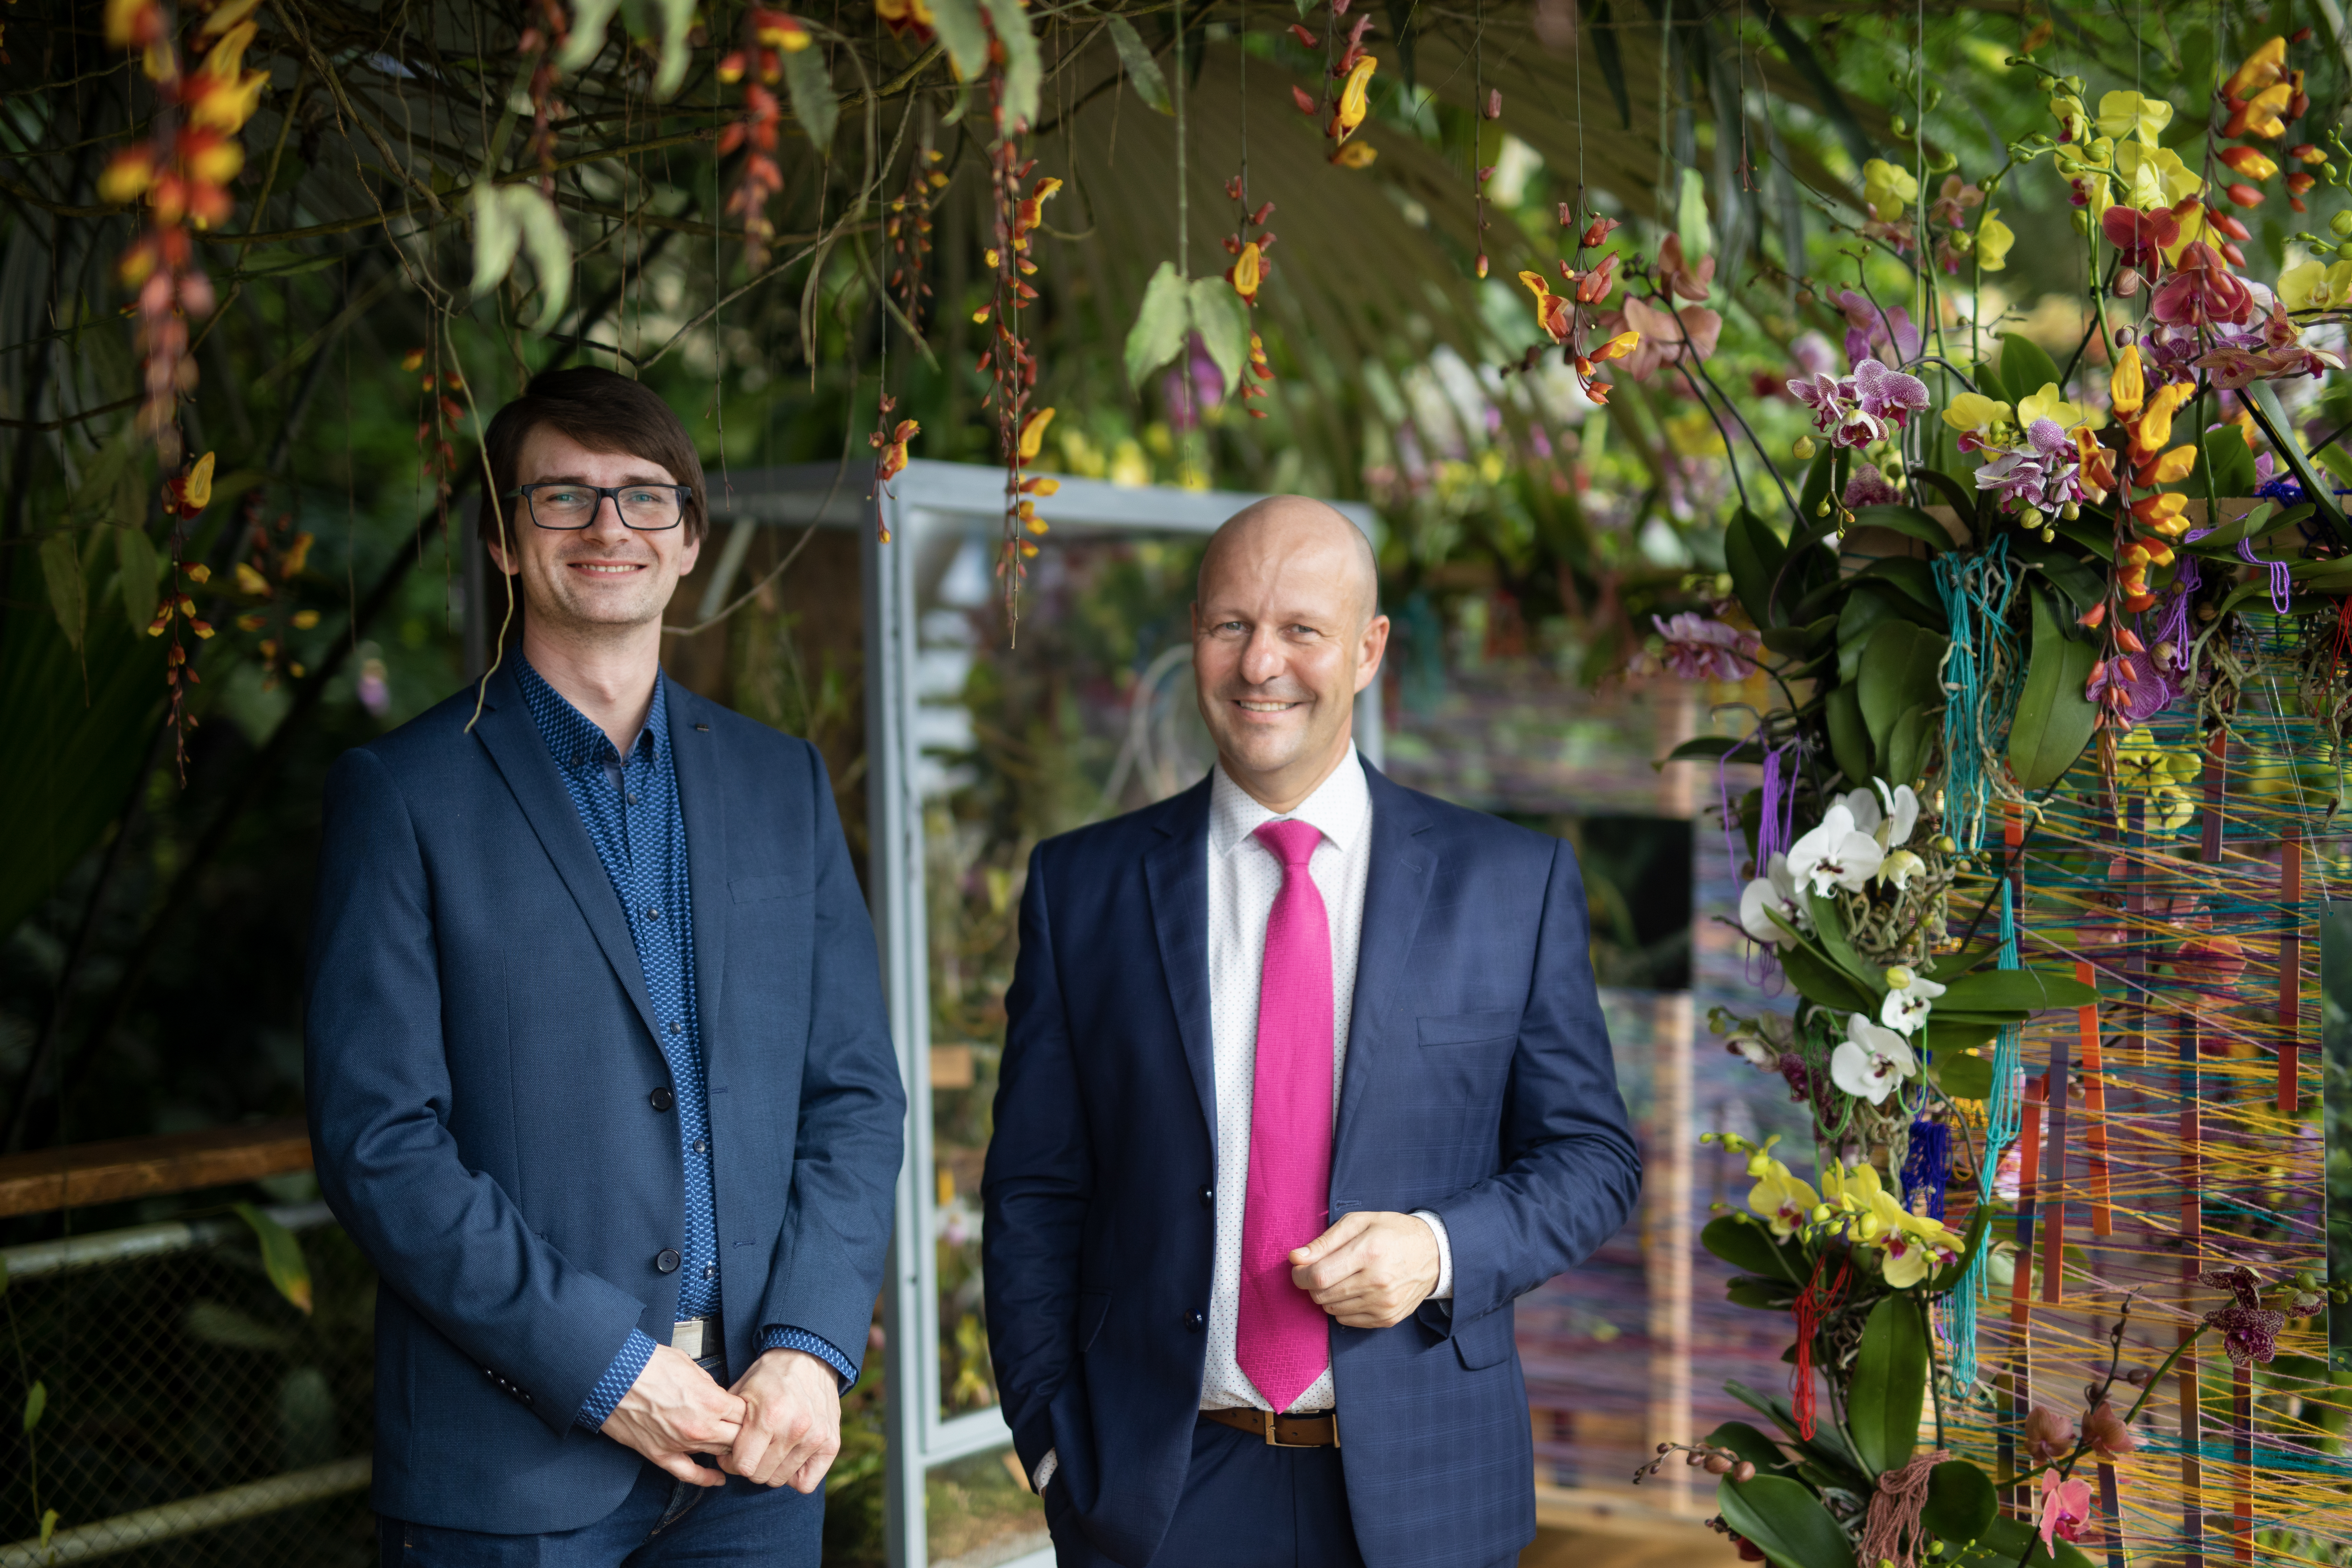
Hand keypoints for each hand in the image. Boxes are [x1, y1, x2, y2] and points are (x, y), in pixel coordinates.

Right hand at [601, 1343, 744, 1485]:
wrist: (613, 1376)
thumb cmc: (648, 1365)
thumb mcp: (690, 1365)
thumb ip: (709, 1386)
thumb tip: (717, 1395)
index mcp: (711, 1401)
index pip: (745, 1415)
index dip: (748, 1412)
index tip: (746, 1411)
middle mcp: (700, 1427)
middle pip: (737, 1438)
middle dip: (742, 1432)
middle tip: (742, 1428)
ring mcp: (680, 1444)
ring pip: (717, 1454)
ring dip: (726, 1449)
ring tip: (733, 1447)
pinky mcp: (660, 1454)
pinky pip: (688, 1474)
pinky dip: (706, 1478)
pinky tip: (718, 1480)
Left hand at [721, 1349, 841, 1491]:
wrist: (808, 1357)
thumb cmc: (769, 1377)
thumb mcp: (741, 1393)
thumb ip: (729, 1425)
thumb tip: (721, 1456)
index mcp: (770, 1415)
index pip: (743, 1466)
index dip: (732, 1462)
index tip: (732, 1451)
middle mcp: (796, 1429)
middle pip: (760, 1476)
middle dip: (750, 1465)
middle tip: (751, 1449)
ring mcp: (816, 1437)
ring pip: (780, 1480)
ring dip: (771, 1468)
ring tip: (770, 1448)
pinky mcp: (832, 1444)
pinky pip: (807, 1483)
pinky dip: (795, 1476)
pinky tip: (789, 1457)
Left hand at [1289, 1211, 1439, 1328]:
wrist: (1434, 1253)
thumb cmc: (1393, 1232)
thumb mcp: (1359, 1222)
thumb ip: (1324, 1240)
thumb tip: (1295, 1258)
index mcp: (1368, 1253)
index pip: (1319, 1276)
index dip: (1300, 1274)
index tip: (1299, 1267)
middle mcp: (1377, 1282)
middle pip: (1322, 1295)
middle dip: (1312, 1283)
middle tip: (1321, 1269)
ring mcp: (1383, 1304)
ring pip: (1332, 1309)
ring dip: (1327, 1295)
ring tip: (1342, 1277)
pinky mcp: (1388, 1319)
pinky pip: (1347, 1320)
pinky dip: (1342, 1306)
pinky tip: (1355, 1290)